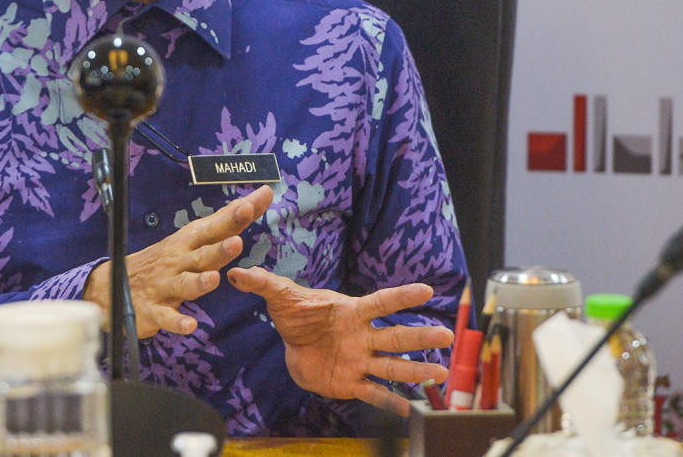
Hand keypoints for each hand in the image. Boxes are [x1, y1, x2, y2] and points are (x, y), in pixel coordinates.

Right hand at [84, 184, 273, 336]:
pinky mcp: (154, 310)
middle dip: (219, 249)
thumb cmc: (166, 259)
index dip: (232, 218)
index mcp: (190, 242)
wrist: (114, 285)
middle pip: (202, 254)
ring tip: (213, 279)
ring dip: (199, 282)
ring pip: (185, 284)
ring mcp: (165, 285)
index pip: (215, 227)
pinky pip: (167, 317)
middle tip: (237, 242)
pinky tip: (190, 325)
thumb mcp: (194, 237)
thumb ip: (227, 220)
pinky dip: (177, 321)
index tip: (250, 206)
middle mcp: (178, 261)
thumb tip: (258, 197)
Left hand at [227, 266, 452, 415]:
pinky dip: (389, 404)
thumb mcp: (279, 297)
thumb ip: (262, 283)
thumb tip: (235, 271)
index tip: (426, 290)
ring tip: (439, 375)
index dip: (400, 297)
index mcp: (350, 311)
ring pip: (391, 366)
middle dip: (419, 336)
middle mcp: (361, 336)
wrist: (294, 344)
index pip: (379, 302)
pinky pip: (373, 394)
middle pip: (395, 336)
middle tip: (447, 336)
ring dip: (414, 370)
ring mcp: (359, 360)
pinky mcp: (351, 383)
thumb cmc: (296, 314)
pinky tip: (410, 411)